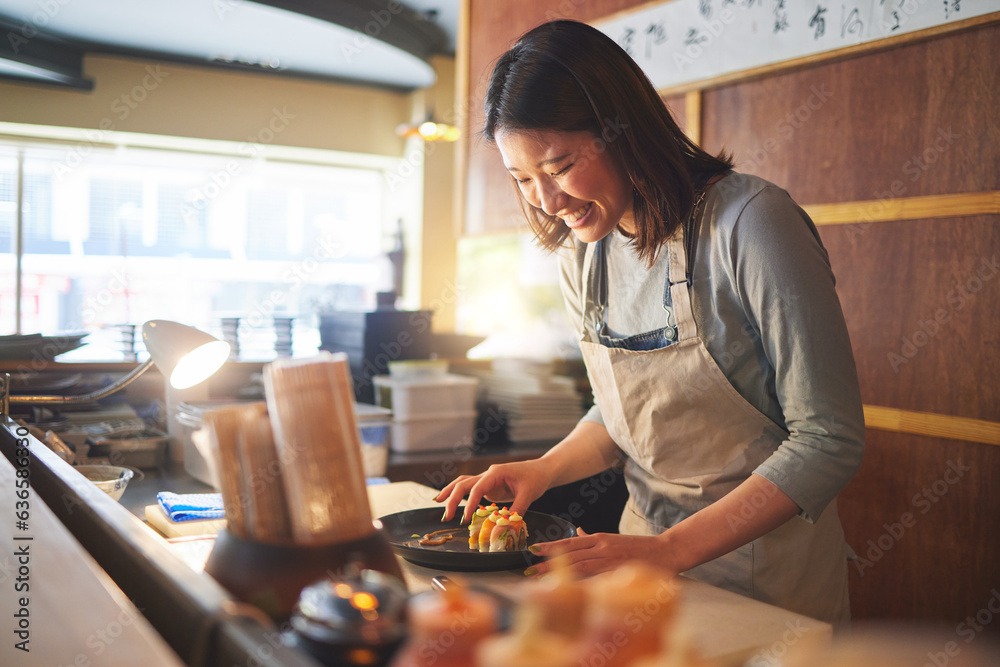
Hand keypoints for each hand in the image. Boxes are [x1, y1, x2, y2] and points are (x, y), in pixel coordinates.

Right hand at [433, 459, 552, 523]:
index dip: (469, 503)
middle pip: (464, 484)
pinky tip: (450, 501)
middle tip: (447, 517)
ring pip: (463, 483)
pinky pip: (470, 489)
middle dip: (453, 499)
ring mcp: (487, 479)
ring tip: (438, 503)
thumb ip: (516, 510)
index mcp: (496, 473)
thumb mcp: (528, 494)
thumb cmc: (535, 479)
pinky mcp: (488, 486)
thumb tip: (505, 525)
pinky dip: (459, 494)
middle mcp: (488, 474)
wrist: (541, 470)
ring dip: (451, 493)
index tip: (465, 519)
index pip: (478, 487)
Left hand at [526, 528, 675, 577]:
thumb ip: (593, 538)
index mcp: (601, 539)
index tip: (533, 549)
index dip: (551, 546)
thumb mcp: (613, 538)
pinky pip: (597, 580)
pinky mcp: (620, 574)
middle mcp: (603, 548)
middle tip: (529, 569)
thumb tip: (576, 532)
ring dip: (559, 573)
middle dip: (548, 563)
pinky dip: (582, 585)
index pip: (571, 542)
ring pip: (580, 567)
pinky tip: (568, 590)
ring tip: (541, 579)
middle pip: (570, 555)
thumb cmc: (640, 547)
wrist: (666, 551)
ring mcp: (611, 561)